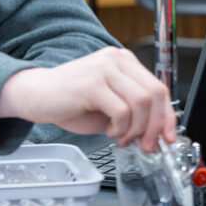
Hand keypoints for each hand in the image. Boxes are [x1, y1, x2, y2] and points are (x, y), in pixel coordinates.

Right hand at [0, 47, 175, 151]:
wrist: (36, 95)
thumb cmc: (71, 101)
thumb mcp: (110, 104)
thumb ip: (134, 112)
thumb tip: (158, 133)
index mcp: (123, 61)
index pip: (159, 87)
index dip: (168, 117)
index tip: (169, 137)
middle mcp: (115, 59)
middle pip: (155, 93)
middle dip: (156, 126)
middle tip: (148, 145)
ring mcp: (103, 69)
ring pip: (142, 102)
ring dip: (137, 129)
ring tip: (123, 138)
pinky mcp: (91, 83)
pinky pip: (121, 110)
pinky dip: (120, 128)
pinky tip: (109, 131)